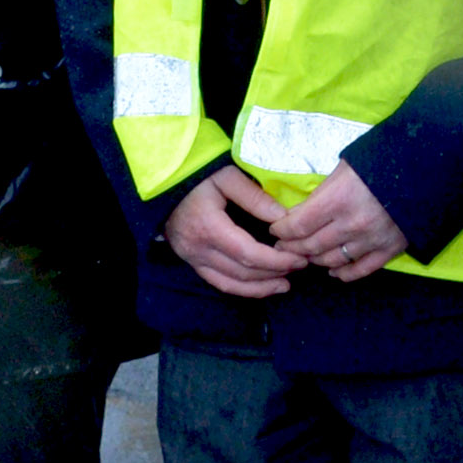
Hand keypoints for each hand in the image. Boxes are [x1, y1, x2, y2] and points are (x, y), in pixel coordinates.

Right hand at [159, 164, 297, 299]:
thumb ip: (254, 197)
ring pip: (229, 284)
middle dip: (273, 274)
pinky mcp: (191, 261)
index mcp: (209, 228)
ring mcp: (192, 258)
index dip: (276, 261)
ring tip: (285, 284)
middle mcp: (199, 250)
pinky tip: (259, 285)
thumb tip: (283, 218)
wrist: (163, 180)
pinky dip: (241, 288)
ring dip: (259, 288)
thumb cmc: (197, 174)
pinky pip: (218, 282)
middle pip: (241, 273)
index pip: (248, 254)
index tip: (299, 258)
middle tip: (299, 267)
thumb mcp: (227, 176)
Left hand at [279, 162, 407, 282]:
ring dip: (315, 260)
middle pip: (311, 246)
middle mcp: (352, 224)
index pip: (299, 225)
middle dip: (292, 247)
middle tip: (284, 246)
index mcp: (339, 199)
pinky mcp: (391, 249)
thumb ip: (323, 191)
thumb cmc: (383, 159)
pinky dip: (343, 274)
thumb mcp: (346, 166)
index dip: (283, 230)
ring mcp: (372, 240)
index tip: (276, 229)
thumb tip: (302, 210)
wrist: (428, 166)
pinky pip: (360, 270)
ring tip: (306, 255)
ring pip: (332, 260)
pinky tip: (333, 271)